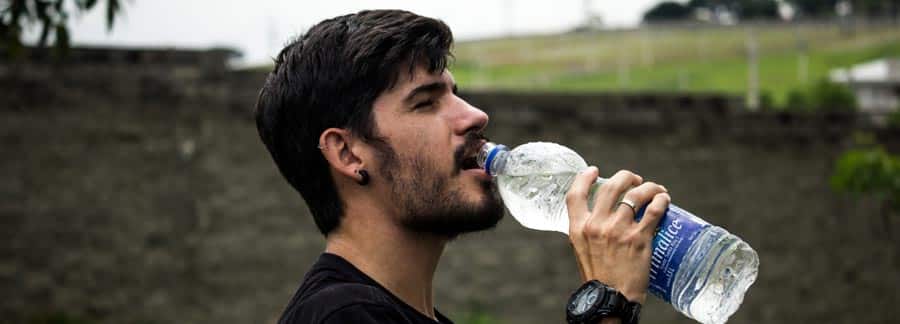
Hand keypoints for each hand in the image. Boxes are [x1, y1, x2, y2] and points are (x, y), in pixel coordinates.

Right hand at [566, 167, 669, 303]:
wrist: (610, 300)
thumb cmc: (598, 279)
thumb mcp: (582, 251)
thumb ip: (587, 232)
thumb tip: (599, 217)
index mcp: (578, 228)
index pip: (575, 194)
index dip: (584, 177)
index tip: (593, 171)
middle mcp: (597, 225)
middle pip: (611, 186)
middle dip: (625, 177)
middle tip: (634, 180)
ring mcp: (618, 230)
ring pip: (636, 194)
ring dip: (648, 187)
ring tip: (655, 190)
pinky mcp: (639, 238)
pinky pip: (654, 210)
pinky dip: (661, 200)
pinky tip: (664, 200)